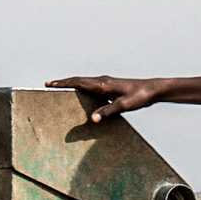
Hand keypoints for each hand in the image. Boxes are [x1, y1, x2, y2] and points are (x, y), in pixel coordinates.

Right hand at [44, 76, 165, 122]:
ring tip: (60, 88)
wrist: (152, 90)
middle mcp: (102, 81)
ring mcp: (106, 83)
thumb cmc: (139, 97)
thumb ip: (108, 112)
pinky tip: (80, 95)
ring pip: (84, 82)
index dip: (63, 83)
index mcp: (103, 84)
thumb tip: (93, 119)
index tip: (50, 84)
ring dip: (71, 84)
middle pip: (78, 80)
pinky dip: (81, 88)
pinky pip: (91, 86)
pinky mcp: (110, 87)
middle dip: (63, 83)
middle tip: (49, 85)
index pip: (78, 82)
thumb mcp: (124, 106)